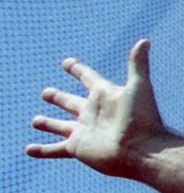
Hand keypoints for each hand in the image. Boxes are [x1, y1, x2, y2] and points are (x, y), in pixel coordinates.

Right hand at [26, 39, 166, 176]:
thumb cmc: (142, 119)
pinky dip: (42, 150)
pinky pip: (54, 149)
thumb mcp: (138, 87)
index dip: (78, 70)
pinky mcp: (78, 148)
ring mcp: (84, 131)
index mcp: (104, 95)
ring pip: (60, 126)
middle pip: (71, 103)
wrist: (142, 151)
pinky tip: (29, 150)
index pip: (88, 78)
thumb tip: (145, 40)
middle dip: (58, 97)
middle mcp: (93, 113)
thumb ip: (138, 64)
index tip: (67, 63)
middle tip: (46, 93)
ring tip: (36, 121)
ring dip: (48, 124)